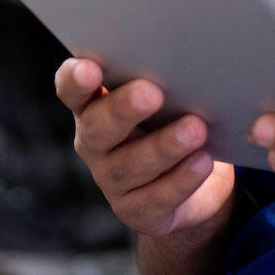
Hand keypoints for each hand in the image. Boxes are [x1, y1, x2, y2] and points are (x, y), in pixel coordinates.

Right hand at [55, 57, 235, 238]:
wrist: (198, 174)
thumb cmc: (178, 117)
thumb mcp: (172, 95)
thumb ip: (168, 79)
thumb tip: (192, 63)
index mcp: (94, 104)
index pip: (72, 90)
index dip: (75, 80)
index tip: (89, 68)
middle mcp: (94, 142)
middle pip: (97, 127)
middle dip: (123, 109)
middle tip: (151, 93)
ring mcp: (111, 179)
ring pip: (129, 165)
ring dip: (162, 147)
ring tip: (194, 129)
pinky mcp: (134, 211)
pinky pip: (154, 198)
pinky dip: (180, 179)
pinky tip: (202, 161)